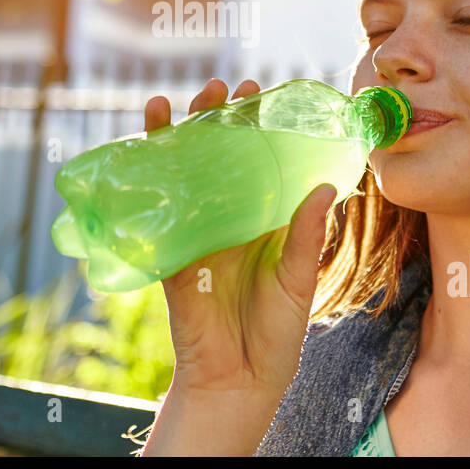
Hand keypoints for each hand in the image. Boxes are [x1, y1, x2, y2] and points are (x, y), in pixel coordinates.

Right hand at [138, 78, 335, 454]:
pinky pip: (155, 211)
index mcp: (260, 219)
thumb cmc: (275, 334)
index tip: (258, 92)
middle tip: (220, 88)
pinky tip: (144, 145)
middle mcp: (225, 218)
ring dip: (174, 136)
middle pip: (213, 157)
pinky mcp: (170, 253)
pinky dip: (145, 177)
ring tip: (177, 102)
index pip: (255, 161)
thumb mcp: (299, 279)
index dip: (253, 126)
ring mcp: (194, 232)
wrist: (240, 380)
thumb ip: (306, 235)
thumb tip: (326, 188)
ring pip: (179, 174)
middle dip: (212, 119)